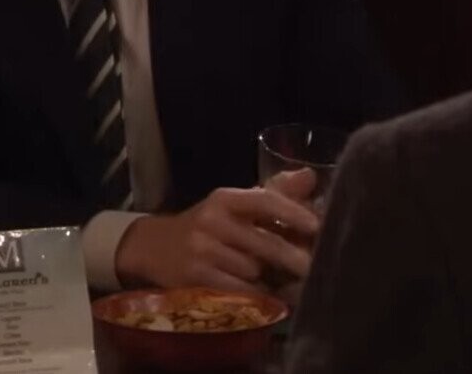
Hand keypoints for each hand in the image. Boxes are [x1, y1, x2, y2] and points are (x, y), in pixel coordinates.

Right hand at [113, 184, 319, 292]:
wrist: (153, 247)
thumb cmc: (206, 226)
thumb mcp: (233, 206)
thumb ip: (273, 193)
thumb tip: (309, 176)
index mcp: (225, 198)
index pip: (265, 200)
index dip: (293, 213)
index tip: (318, 227)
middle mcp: (212, 219)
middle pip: (266, 243)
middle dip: (294, 259)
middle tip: (313, 269)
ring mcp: (201, 249)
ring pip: (254, 270)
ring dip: (269, 280)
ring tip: (274, 281)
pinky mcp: (195, 275)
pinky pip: (239, 290)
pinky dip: (254, 295)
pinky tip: (259, 294)